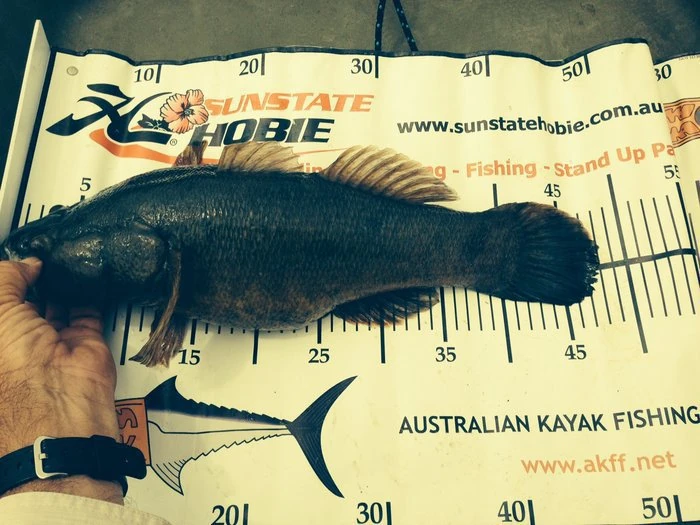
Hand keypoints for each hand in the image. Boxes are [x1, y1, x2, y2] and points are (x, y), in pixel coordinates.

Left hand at [0, 258, 121, 502]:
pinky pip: (89, 309)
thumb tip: (25, 263)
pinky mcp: (84, 340)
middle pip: (25, 300)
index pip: (1, 302)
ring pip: (57, 302)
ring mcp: (52, 341)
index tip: (14, 259)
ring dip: (60, 283)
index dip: (7, 279)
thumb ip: (6, 277)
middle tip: (37, 257)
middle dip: (31, 278)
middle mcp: (18, 340)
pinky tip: (86, 275)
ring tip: (61, 260)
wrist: (58, 400)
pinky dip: (91, 292)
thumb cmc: (14, 371)